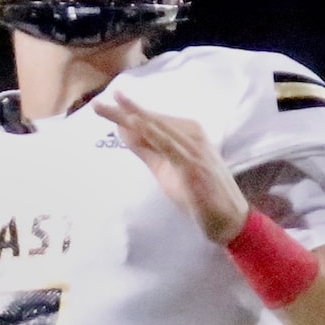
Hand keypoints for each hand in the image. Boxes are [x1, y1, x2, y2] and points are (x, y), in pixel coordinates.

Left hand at [93, 90, 249, 244]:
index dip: (128, 111)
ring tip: (112, 108)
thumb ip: (146, 150)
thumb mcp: (165, 169)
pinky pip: (171, 146)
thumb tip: (123, 131)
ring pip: (160, 129)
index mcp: (186, 133)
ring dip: (135, 117)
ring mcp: (194, 149)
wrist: (228, 220)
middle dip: (124, 112)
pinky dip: (153, 133)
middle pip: (152, 120)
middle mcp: (192, 135)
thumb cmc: (198, 194)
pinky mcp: (194, 165)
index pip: (152, 120)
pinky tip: (136, 124)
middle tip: (96, 104)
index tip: (103, 104)